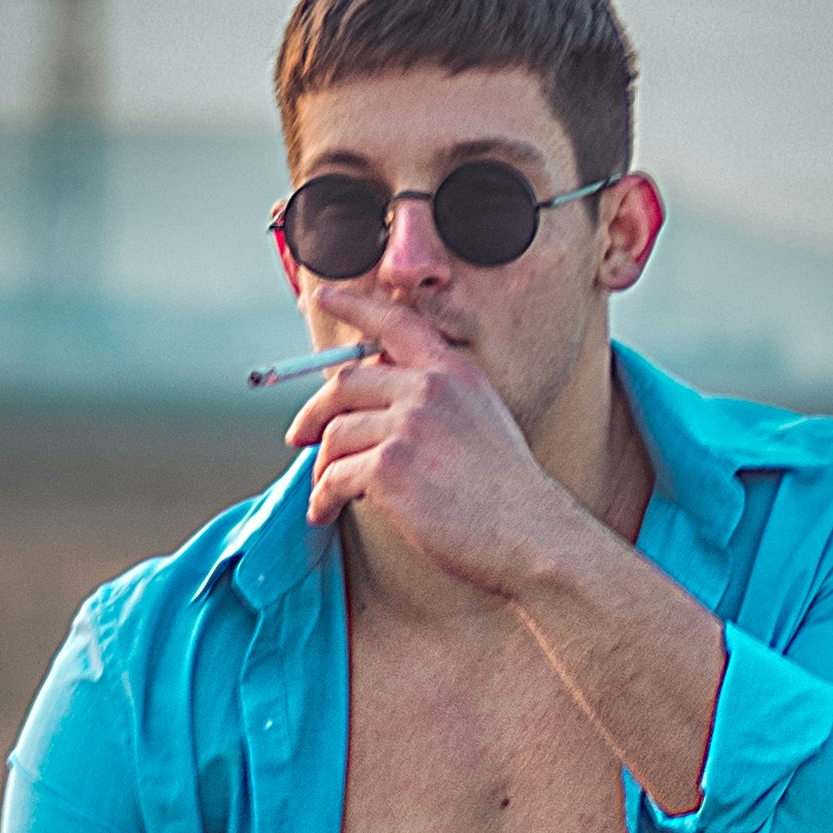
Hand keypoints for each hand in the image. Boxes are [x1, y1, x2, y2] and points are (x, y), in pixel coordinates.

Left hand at [287, 285, 584, 598]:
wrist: (531, 535)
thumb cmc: (507, 494)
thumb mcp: (482, 420)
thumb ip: (437, 400)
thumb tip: (380, 407)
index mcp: (454, 373)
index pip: (396, 323)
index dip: (355, 305)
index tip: (328, 296)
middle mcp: (430, 389)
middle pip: (346, 382)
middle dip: (315, 412)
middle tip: (301, 435)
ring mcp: (409, 425)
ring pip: (336, 434)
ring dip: (322, 467)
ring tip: (325, 491)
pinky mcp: (390, 466)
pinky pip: (334, 476)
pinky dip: (322, 498)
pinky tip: (325, 511)